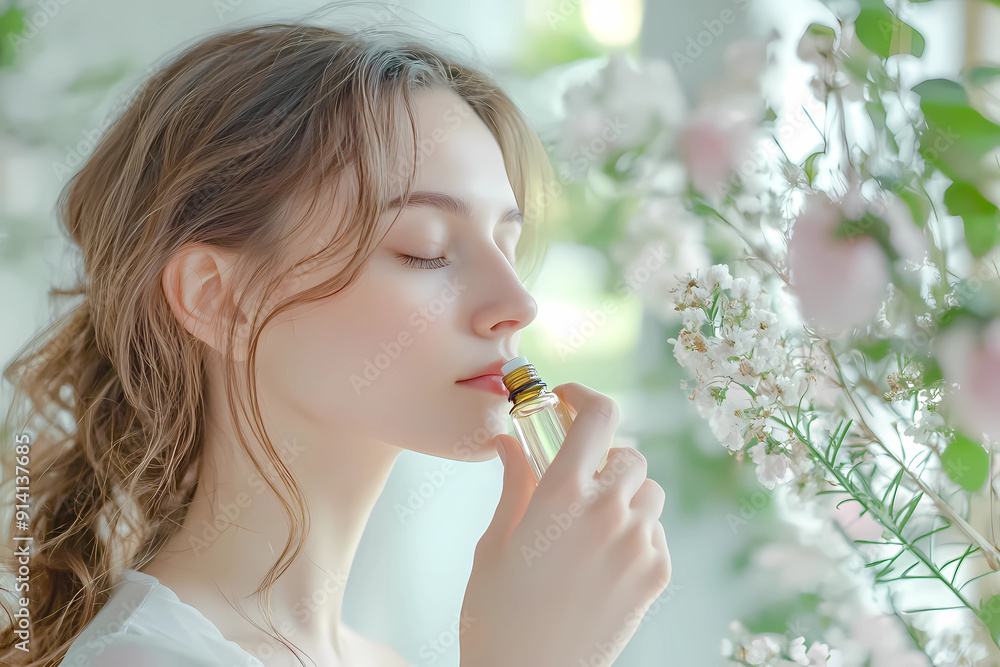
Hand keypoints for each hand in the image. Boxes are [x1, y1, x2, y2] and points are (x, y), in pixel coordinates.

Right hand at [459, 383, 670, 666]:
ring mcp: (639, 545)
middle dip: (601, 458)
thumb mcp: (495, 543)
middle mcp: (608, 513)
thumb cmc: (497, 616)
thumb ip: (513, 484)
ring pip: (648, 491)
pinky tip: (603, 556)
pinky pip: (656, 529)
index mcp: (561, 496)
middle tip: (573, 478)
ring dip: (624, 493)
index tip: (568, 402)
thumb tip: (510, 442)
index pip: (597, 416)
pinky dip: (635, 530)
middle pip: (627, 454)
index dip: (584, 398)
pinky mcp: (657, 574)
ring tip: (589, 522)